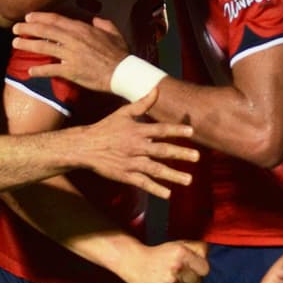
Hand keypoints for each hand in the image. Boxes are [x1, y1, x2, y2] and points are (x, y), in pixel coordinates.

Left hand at [12, 13, 127, 91]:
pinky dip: (40, 71)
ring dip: (28, 45)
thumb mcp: (114, 33)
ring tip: (15, 44)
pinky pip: (52, 70)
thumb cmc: (120, 54)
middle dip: (28, 28)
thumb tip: (94, 19)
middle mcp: (74, 39)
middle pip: (46, 31)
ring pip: (45, 48)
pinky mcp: (71, 71)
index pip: (56, 20)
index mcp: (82, 29)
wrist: (124, 73)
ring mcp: (71, 55)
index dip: (40, 17)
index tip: (29, 16)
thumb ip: (103, 23)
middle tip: (15, 28)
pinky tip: (30, 72)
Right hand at [73, 88, 198, 197]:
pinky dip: (155, 189)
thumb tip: (156, 89)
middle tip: (197, 157)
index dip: (176, 130)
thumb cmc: (106, 127)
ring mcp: (131, 162)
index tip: (191, 131)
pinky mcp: (125, 175)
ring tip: (189, 179)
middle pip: (161, 150)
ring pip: (155, 169)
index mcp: (137, 130)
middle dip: (180, 153)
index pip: (160, 130)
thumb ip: (142, 103)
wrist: (85, 146)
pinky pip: (142, 183)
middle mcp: (136, 147)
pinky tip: (168, 194)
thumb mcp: (123, 113)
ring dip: (173, 175)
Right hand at [125, 237, 209, 282]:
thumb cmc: (158, 254)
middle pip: (197, 282)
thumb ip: (197, 247)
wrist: (134, 263)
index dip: (199, 269)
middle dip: (190, 278)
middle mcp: (176, 269)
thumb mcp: (178, 244)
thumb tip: (209, 253)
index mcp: (181, 253)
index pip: (205, 269)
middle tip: (178, 273)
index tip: (193, 268)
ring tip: (169, 279)